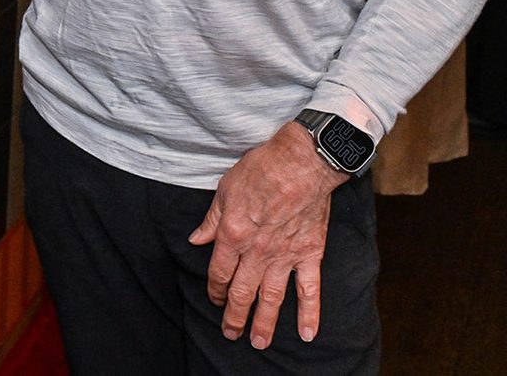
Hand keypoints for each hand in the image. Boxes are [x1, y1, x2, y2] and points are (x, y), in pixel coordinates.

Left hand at [188, 123, 346, 349]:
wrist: (302, 162)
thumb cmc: (261, 169)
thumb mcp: (226, 189)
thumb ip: (212, 220)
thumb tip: (196, 239)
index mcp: (233, 235)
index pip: (219, 272)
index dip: (215, 289)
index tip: (214, 299)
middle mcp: (257, 252)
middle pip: (243, 292)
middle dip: (235, 316)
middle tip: (231, 334)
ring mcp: (285, 256)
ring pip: (272, 298)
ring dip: (264, 323)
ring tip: (258, 343)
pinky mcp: (310, 254)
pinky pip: (310, 290)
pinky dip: (309, 313)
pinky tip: (307, 334)